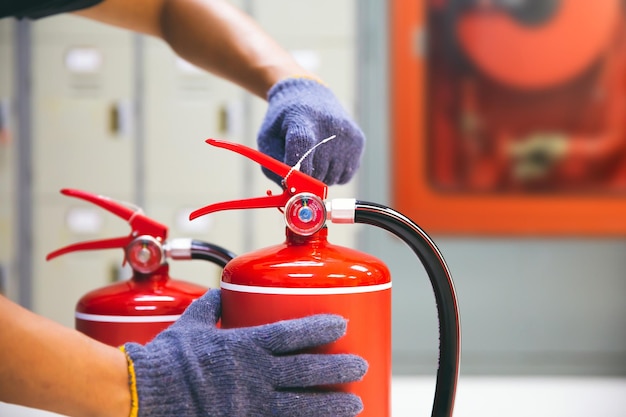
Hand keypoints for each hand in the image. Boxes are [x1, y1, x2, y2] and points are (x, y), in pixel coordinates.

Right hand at [121, 289, 367, 416]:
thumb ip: (211, 307)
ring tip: (356, 405)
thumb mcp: (191, 325)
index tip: (342, 325)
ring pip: (301, 406)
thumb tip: (222, 290)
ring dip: (331, 405)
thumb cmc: (165, 360)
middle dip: (338, 369)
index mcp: (243, 345)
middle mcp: (253, 375)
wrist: (141, 395)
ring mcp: (249, 405)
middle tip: (361, 367)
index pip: (291, 333)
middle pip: (306, 371)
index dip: (320, 328)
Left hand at [257, 77, 365, 185]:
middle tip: (297, 171)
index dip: (296, 170)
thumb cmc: (284, 123)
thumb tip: (290, 195)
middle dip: (303, 179)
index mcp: (301, 118)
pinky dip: (334, 175)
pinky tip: (326, 157)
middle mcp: (329, 125)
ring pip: (331, 178)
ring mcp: (347, 134)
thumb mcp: (267, 139)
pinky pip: (345, 176)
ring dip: (319, 178)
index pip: (302, 145)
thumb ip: (272, 168)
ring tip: (312, 157)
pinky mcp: (359, 141)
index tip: (290, 184)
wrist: (309, 95)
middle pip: (316, 170)